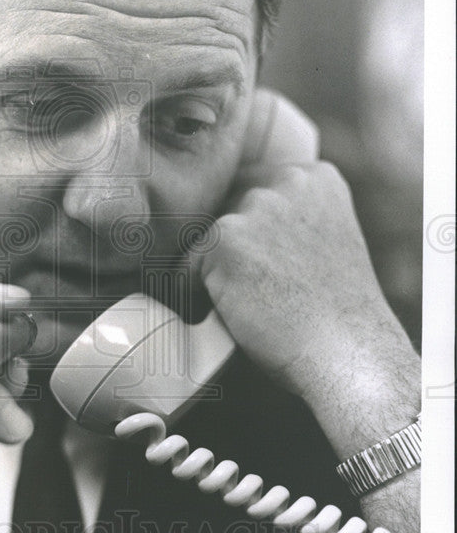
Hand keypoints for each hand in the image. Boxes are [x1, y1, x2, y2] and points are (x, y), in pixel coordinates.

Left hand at [201, 161, 415, 429]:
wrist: (348, 354)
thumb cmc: (335, 314)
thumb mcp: (324, 240)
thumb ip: (287, 218)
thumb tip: (230, 220)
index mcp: (315, 178)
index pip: (252, 190)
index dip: (252, 237)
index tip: (270, 270)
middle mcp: (287, 181)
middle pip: (226, 211)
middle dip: (233, 253)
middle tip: (261, 293)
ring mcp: (256, 206)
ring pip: (206, 241)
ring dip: (216, 273)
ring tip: (251, 305)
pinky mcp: (225, 238)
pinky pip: (185, 268)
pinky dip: (194, 296)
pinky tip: (229, 316)